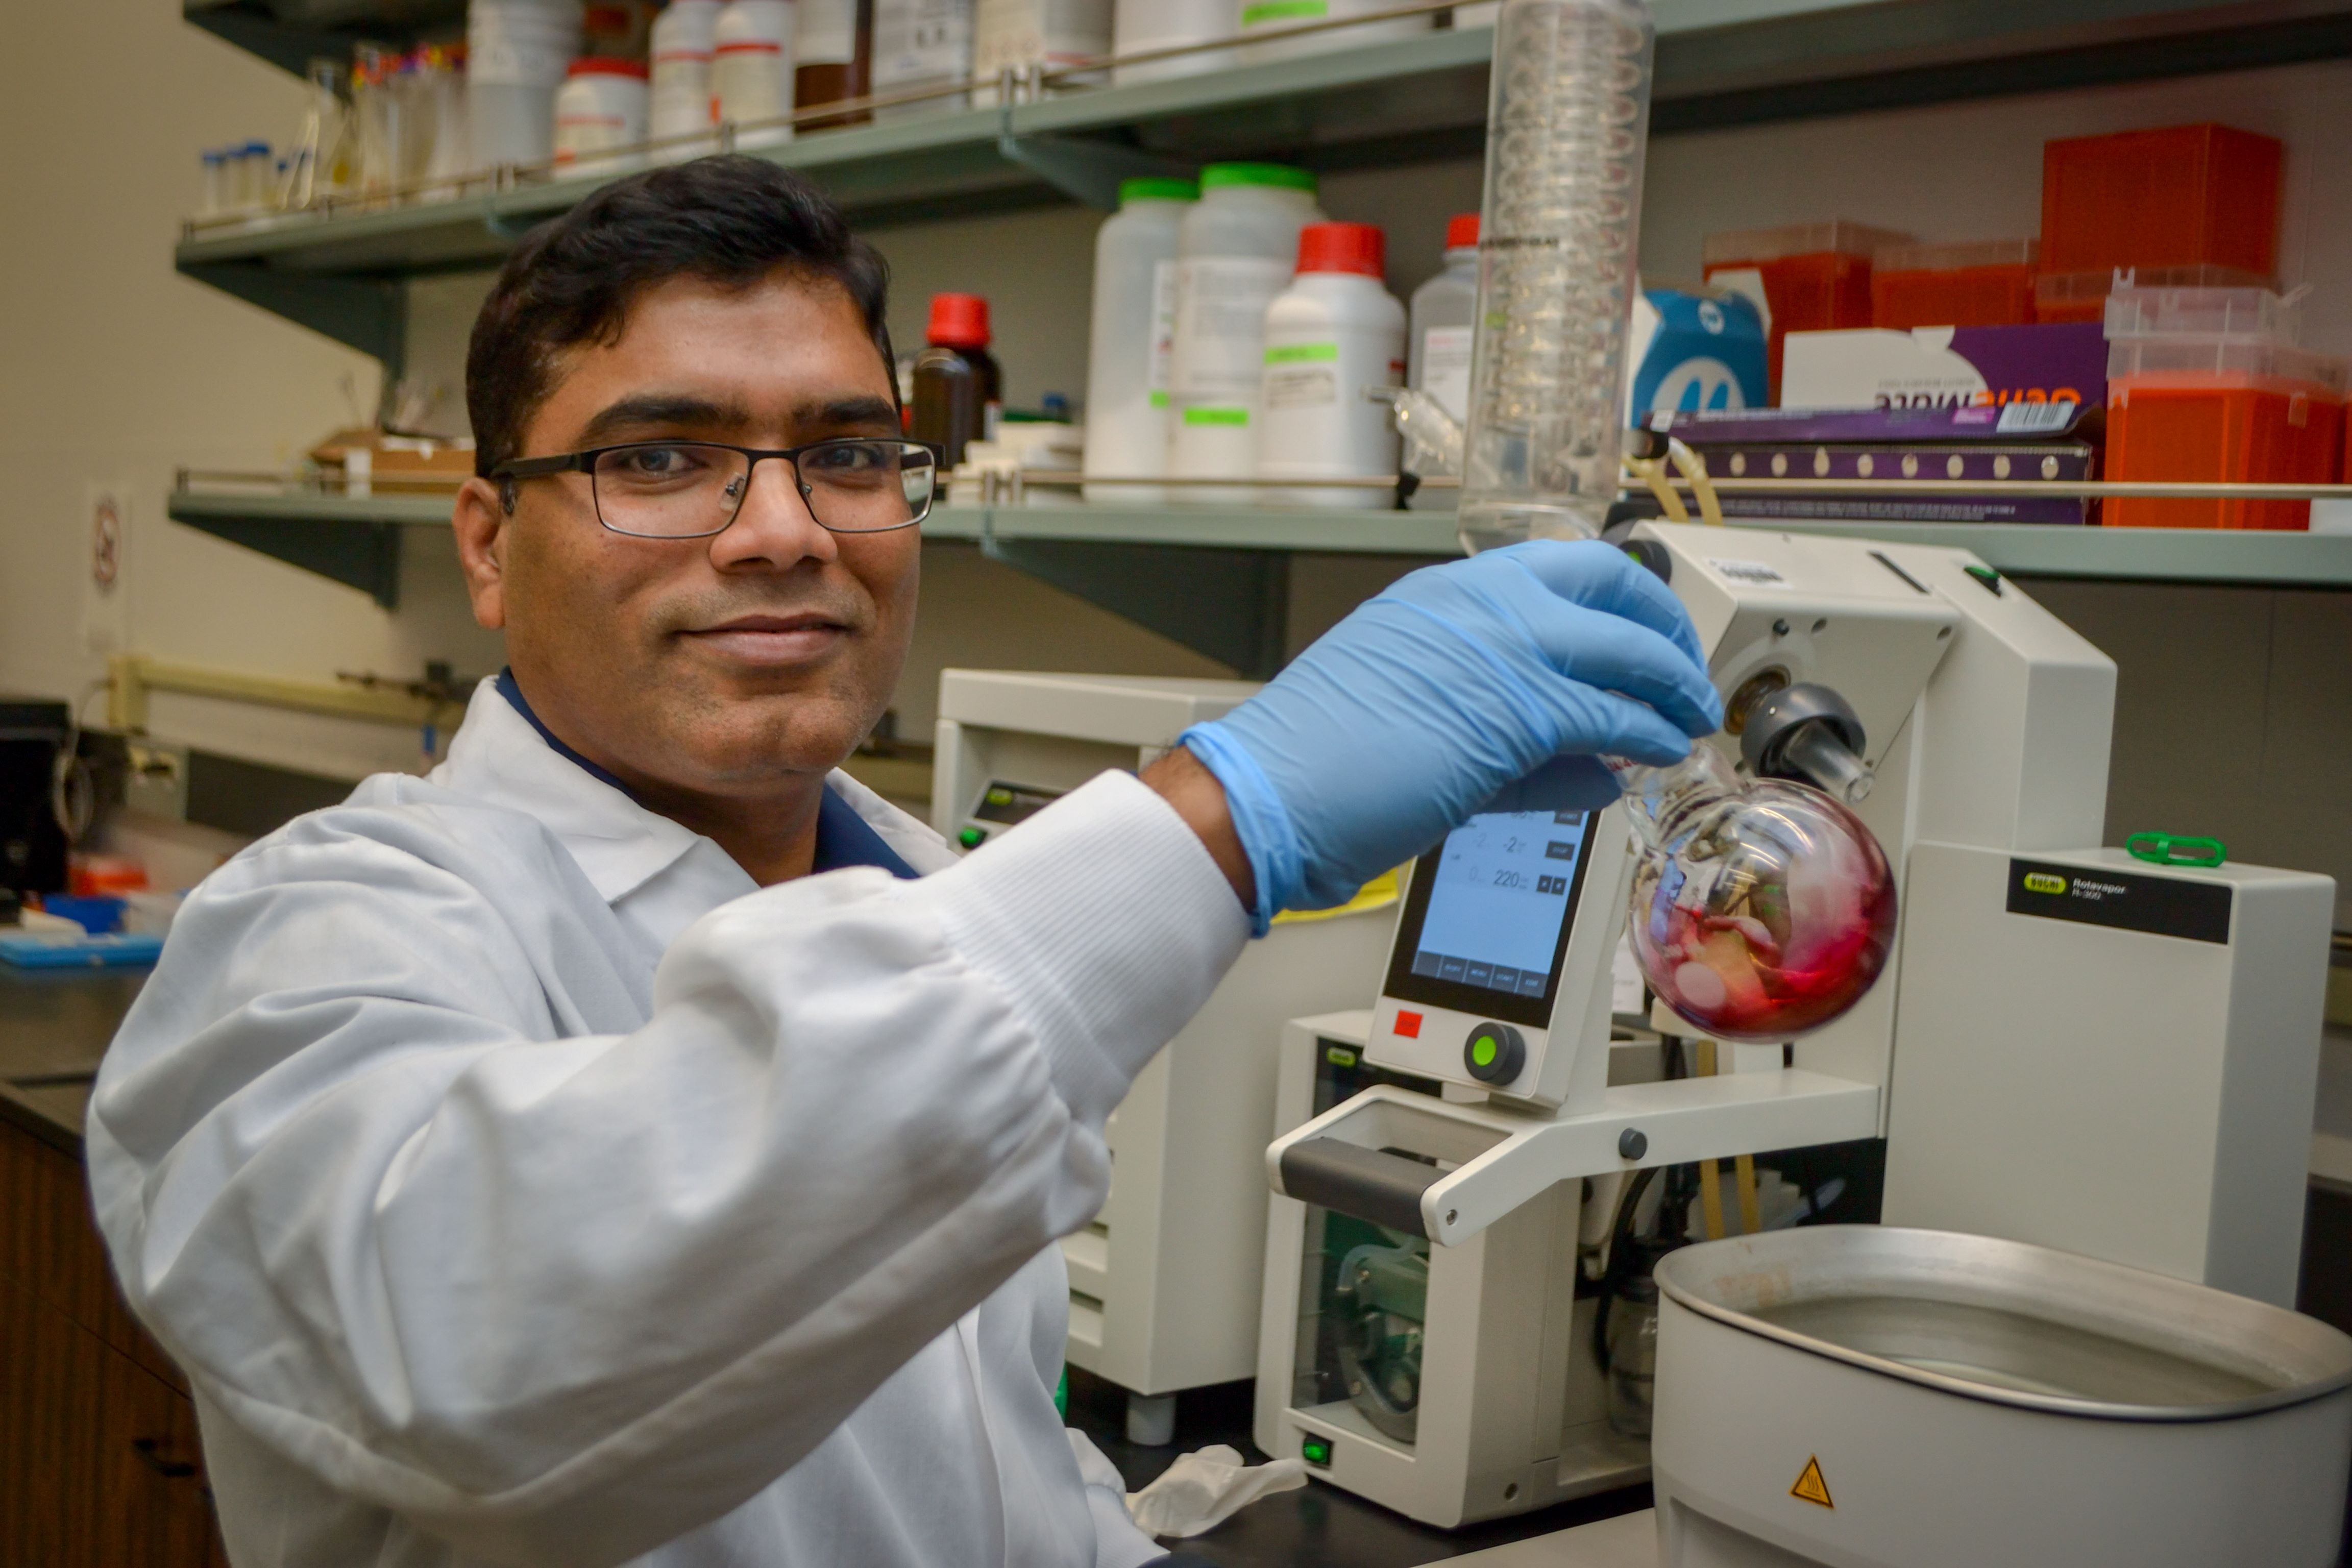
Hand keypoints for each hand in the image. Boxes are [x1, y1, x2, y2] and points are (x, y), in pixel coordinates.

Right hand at [1179, 539, 1722, 931]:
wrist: (1266, 794)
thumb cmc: (1318, 766)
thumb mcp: (1421, 718)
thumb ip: (1512, 732)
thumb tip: (1596, 757)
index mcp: (1446, 592)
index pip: (1561, 568)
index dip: (1620, 603)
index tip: (1643, 638)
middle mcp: (1476, 601)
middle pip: (1611, 582)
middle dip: (1664, 628)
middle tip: (1686, 673)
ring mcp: (1498, 648)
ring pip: (1625, 648)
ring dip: (1672, 687)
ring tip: (1689, 721)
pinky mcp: (1515, 711)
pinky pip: (1611, 714)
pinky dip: (1649, 733)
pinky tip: (1661, 752)